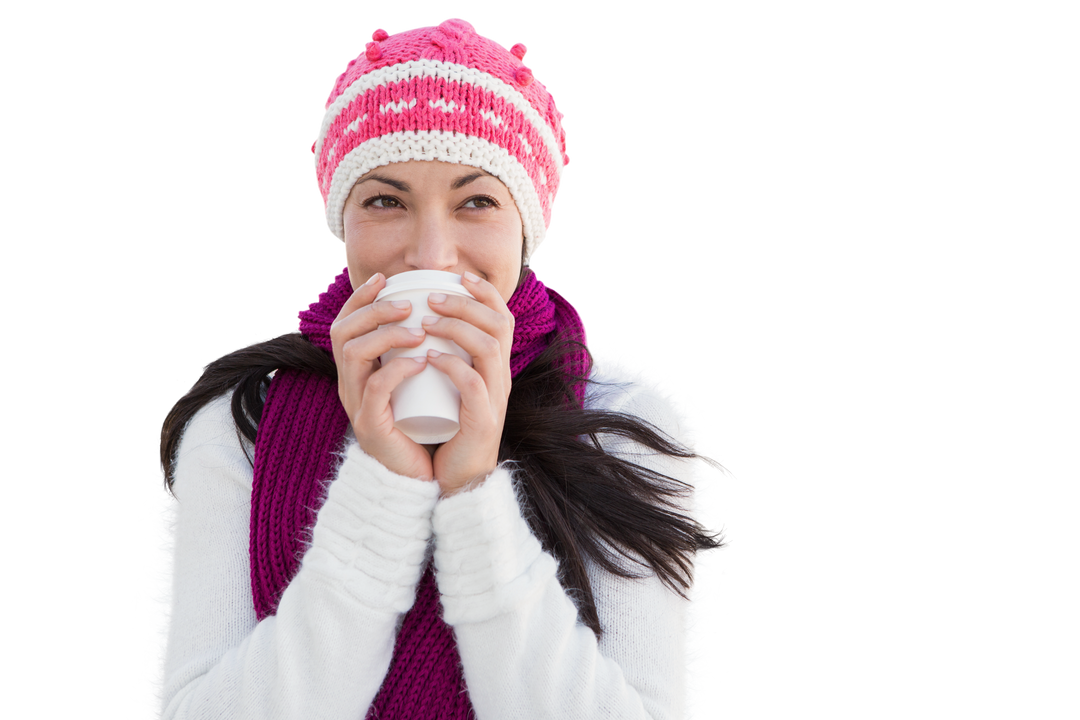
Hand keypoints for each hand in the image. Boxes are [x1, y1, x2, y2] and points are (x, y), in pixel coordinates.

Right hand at [329, 272, 433, 481]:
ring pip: (353, 354)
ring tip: (418, 330)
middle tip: (407, 304)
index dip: (360, 298)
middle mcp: (350, 385)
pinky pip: (376, 388)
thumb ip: (416, 353)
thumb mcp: (416, 383)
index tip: (386, 280)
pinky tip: (422, 361)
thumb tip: (436, 314)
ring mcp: (356, 406)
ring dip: (386, 334)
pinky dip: (398, 369)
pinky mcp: (370, 426)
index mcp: (358, 372)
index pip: (345, 324)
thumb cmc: (422, 426)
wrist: (419, 477)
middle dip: (373, 310)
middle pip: (342, 333)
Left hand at [421, 272, 514, 495]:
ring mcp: (495, 399)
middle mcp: (501, 378)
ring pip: (489, 348)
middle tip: (431, 297)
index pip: (502, 317)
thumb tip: (421, 323)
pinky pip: (473, 384)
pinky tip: (430, 357)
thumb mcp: (451, 386)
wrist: (459, 477)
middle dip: (466, 304)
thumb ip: (447, 358)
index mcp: (495, 367)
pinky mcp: (482, 421)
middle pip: (499, 325)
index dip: (485, 292)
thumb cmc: (449, 428)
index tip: (458, 276)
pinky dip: (452, 365)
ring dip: (456, 328)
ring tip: (425, 323)